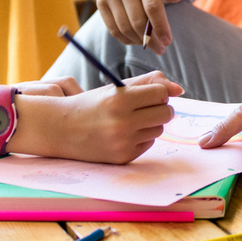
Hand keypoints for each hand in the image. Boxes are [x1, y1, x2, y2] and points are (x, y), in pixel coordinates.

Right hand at [24, 71, 182, 162]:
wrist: (62, 130)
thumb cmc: (92, 105)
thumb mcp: (115, 89)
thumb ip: (147, 83)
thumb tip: (179, 89)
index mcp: (120, 99)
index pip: (161, 93)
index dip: (160, 92)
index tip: (152, 94)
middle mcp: (122, 122)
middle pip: (166, 113)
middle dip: (161, 108)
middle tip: (147, 106)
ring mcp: (123, 142)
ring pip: (158, 130)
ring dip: (151, 123)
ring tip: (131, 120)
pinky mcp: (123, 157)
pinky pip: (148, 144)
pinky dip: (141, 138)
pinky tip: (124, 134)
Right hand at [96, 0, 183, 51]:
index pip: (152, 6)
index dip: (160, 26)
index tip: (168, 41)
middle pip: (137, 20)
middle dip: (151, 39)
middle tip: (161, 48)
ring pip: (125, 27)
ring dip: (139, 41)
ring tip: (151, 45)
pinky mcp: (101, 2)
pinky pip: (114, 29)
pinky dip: (127, 39)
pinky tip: (138, 40)